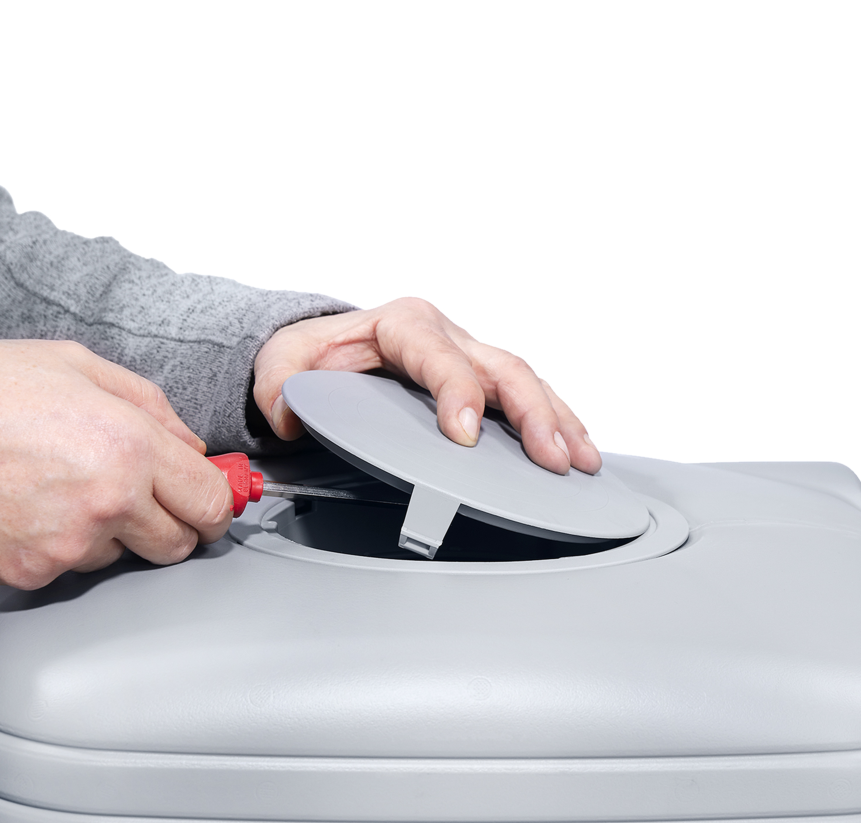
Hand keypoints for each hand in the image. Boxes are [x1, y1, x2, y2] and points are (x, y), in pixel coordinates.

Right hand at [0, 340, 232, 588]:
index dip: (213, 502)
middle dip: (170, 524)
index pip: (211, 502)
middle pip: (180, 545)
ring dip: (110, 534)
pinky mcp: (33, 574)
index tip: (206, 500)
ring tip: (59, 488)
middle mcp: (107, 503)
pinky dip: (60, 547)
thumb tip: (190, 447)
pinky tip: (27, 508)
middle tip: (137, 497)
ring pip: (124, 558)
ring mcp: (69, 546)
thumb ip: (149, 407)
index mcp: (127, 447)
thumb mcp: (74, 365)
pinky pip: (72, 569)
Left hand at [253, 298, 602, 474]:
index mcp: (403, 324)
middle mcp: (446, 335)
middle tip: (550, 457)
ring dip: (558, 421)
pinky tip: (577, 450)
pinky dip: (556, 422)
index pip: (438, 356)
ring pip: (526, 381)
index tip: (464, 434)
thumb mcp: (282, 362)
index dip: (457, 392)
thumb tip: (288, 414)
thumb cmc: (316, 356)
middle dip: (532, 413)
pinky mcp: (483, 380)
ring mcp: (471, 356)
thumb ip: (279, 385)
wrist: (329, 350)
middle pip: (502, 366)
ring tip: (581, 460)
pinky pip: (529, 395)